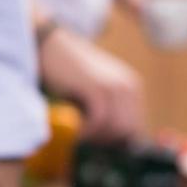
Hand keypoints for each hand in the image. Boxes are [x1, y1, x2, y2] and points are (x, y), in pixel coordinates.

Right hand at [38, 27, 144, 142]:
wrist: (51, 45)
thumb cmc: (66, 70)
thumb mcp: (93, 88)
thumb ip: (105, 106)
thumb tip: (107, 137)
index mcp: (131, 87)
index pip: (135, 126)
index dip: (115, 140)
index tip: (95, 141)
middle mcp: (129, 86)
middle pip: (128, 131)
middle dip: (105, 141)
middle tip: (84, 139)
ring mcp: (115, 87)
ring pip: (116, 129)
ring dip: (95, 137)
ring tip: (78, 134)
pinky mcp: (98, 88)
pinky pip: (100, 121)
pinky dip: (87, 131)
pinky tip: (75, 129)